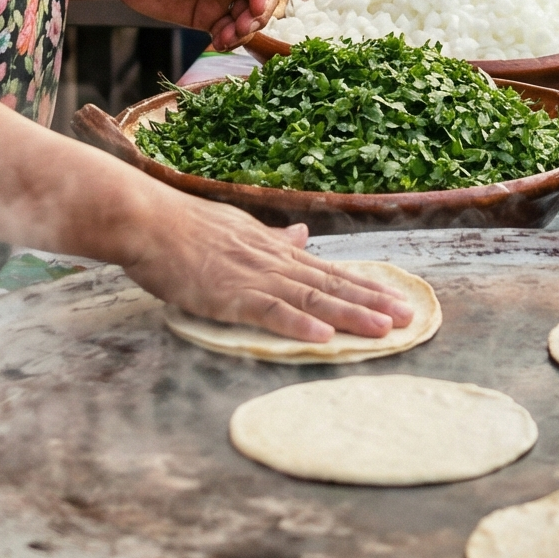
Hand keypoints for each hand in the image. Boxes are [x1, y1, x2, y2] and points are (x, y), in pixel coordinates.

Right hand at [123, 187, 416, 342]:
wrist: (148, 221)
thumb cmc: (185, 228)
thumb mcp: (238, 230)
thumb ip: (271, 239)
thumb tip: (302, 235)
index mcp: (275, 251)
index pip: (329, 271)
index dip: (365, 286)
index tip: (396, 299)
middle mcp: (273, 263)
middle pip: (331, 284)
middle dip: (372, 302)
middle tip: (410, 317)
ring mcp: (254, 278)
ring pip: (311, 297)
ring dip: (349, 314)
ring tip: (383, 328)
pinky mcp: (229, 294)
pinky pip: (269, 311)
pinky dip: (297, 323)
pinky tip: (322, 337)